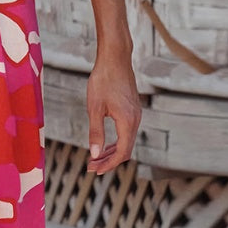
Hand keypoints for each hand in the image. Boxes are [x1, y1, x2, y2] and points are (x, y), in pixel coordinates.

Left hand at [86, 53, 141, 174]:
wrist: (115, 58)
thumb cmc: (103, 80)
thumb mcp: (94, 108)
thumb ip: (96, 132)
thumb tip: (94, 154)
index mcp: (127, 121)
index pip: (122, 153)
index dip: (108, 164)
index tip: (94, 169)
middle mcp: (135, 120)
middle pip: (126, 150)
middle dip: (109, 161)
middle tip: (91, 167)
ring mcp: (136, 114)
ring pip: (127, 141)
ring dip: (112, 152)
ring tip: (95, 158)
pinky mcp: (133, 109)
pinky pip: (127, 132)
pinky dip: (116, 141)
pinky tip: (104, 143)